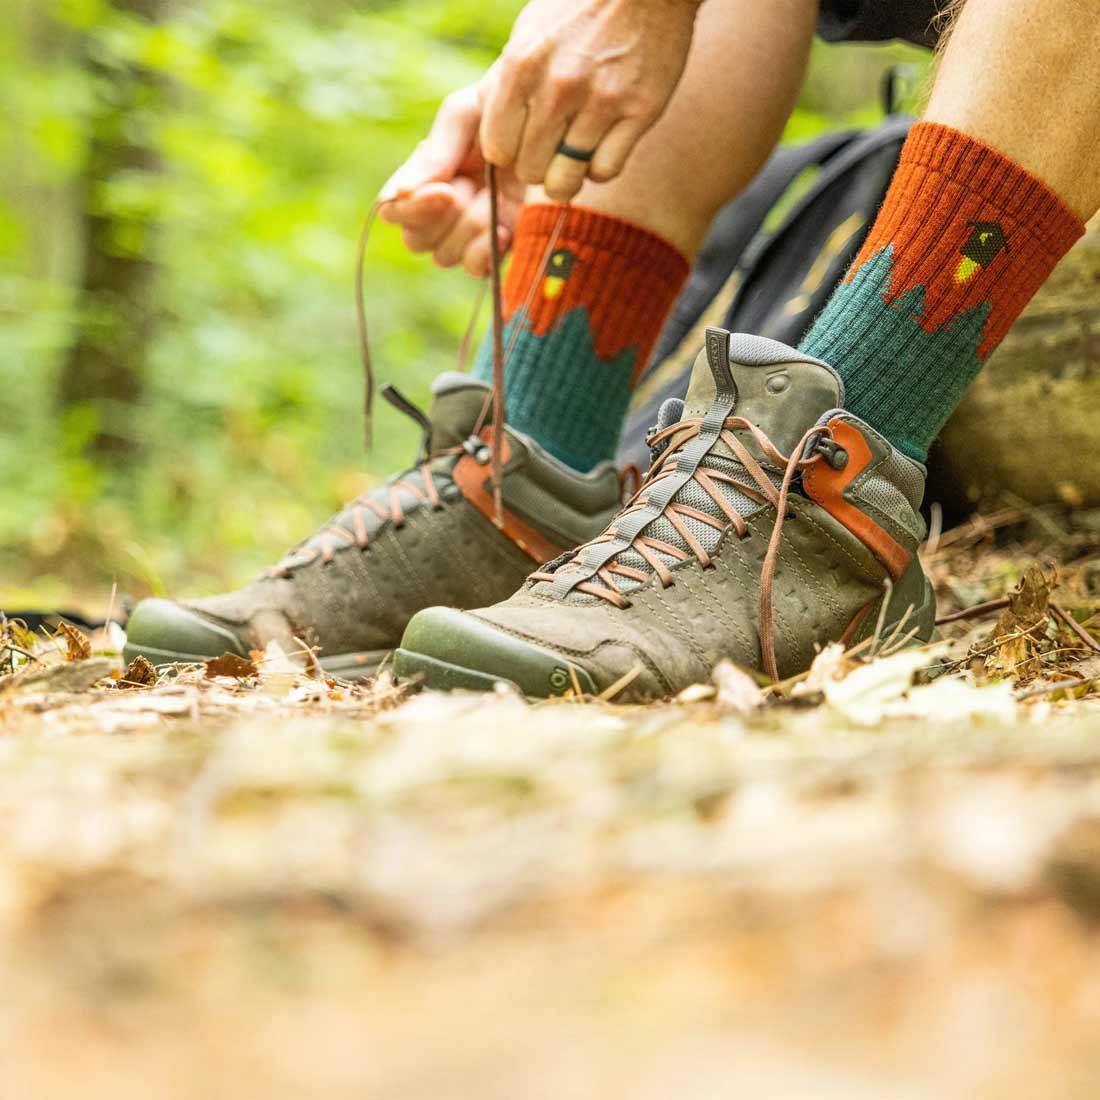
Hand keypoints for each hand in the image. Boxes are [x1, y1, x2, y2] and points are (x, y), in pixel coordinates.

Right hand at [378, 84, 524, 276]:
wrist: (556, 120)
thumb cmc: (506, 108)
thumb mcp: (466, 116)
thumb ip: (433, 153)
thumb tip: (397, 194)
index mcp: (425, 177)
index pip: (393, 210)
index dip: (412, 209)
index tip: (446, 192)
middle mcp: (441, 210)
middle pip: (416, 240)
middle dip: (444, 218)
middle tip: (473, 188)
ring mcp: (469, 232)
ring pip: (445, 255)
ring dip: (471, 228)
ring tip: (496, 197)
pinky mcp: (499, 247)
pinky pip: (475, 269)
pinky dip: (487, 250)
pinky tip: (506, 226)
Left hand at [480, 0, 699, 201]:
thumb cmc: (578, 12)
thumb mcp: (528, 34)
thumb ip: (503, 83)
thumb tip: (486, 131)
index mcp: (521, 66)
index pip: (497, 150)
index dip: (509, 152)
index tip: (522, 141)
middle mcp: (558, 86)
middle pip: (529, 171)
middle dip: (538, 166)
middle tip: (552, 148)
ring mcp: (601, 101)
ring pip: (566, 180)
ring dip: (568, 174)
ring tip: (575, 153)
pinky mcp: (639, 112)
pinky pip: (605, 171)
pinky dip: (601, 168)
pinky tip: (603, 145)